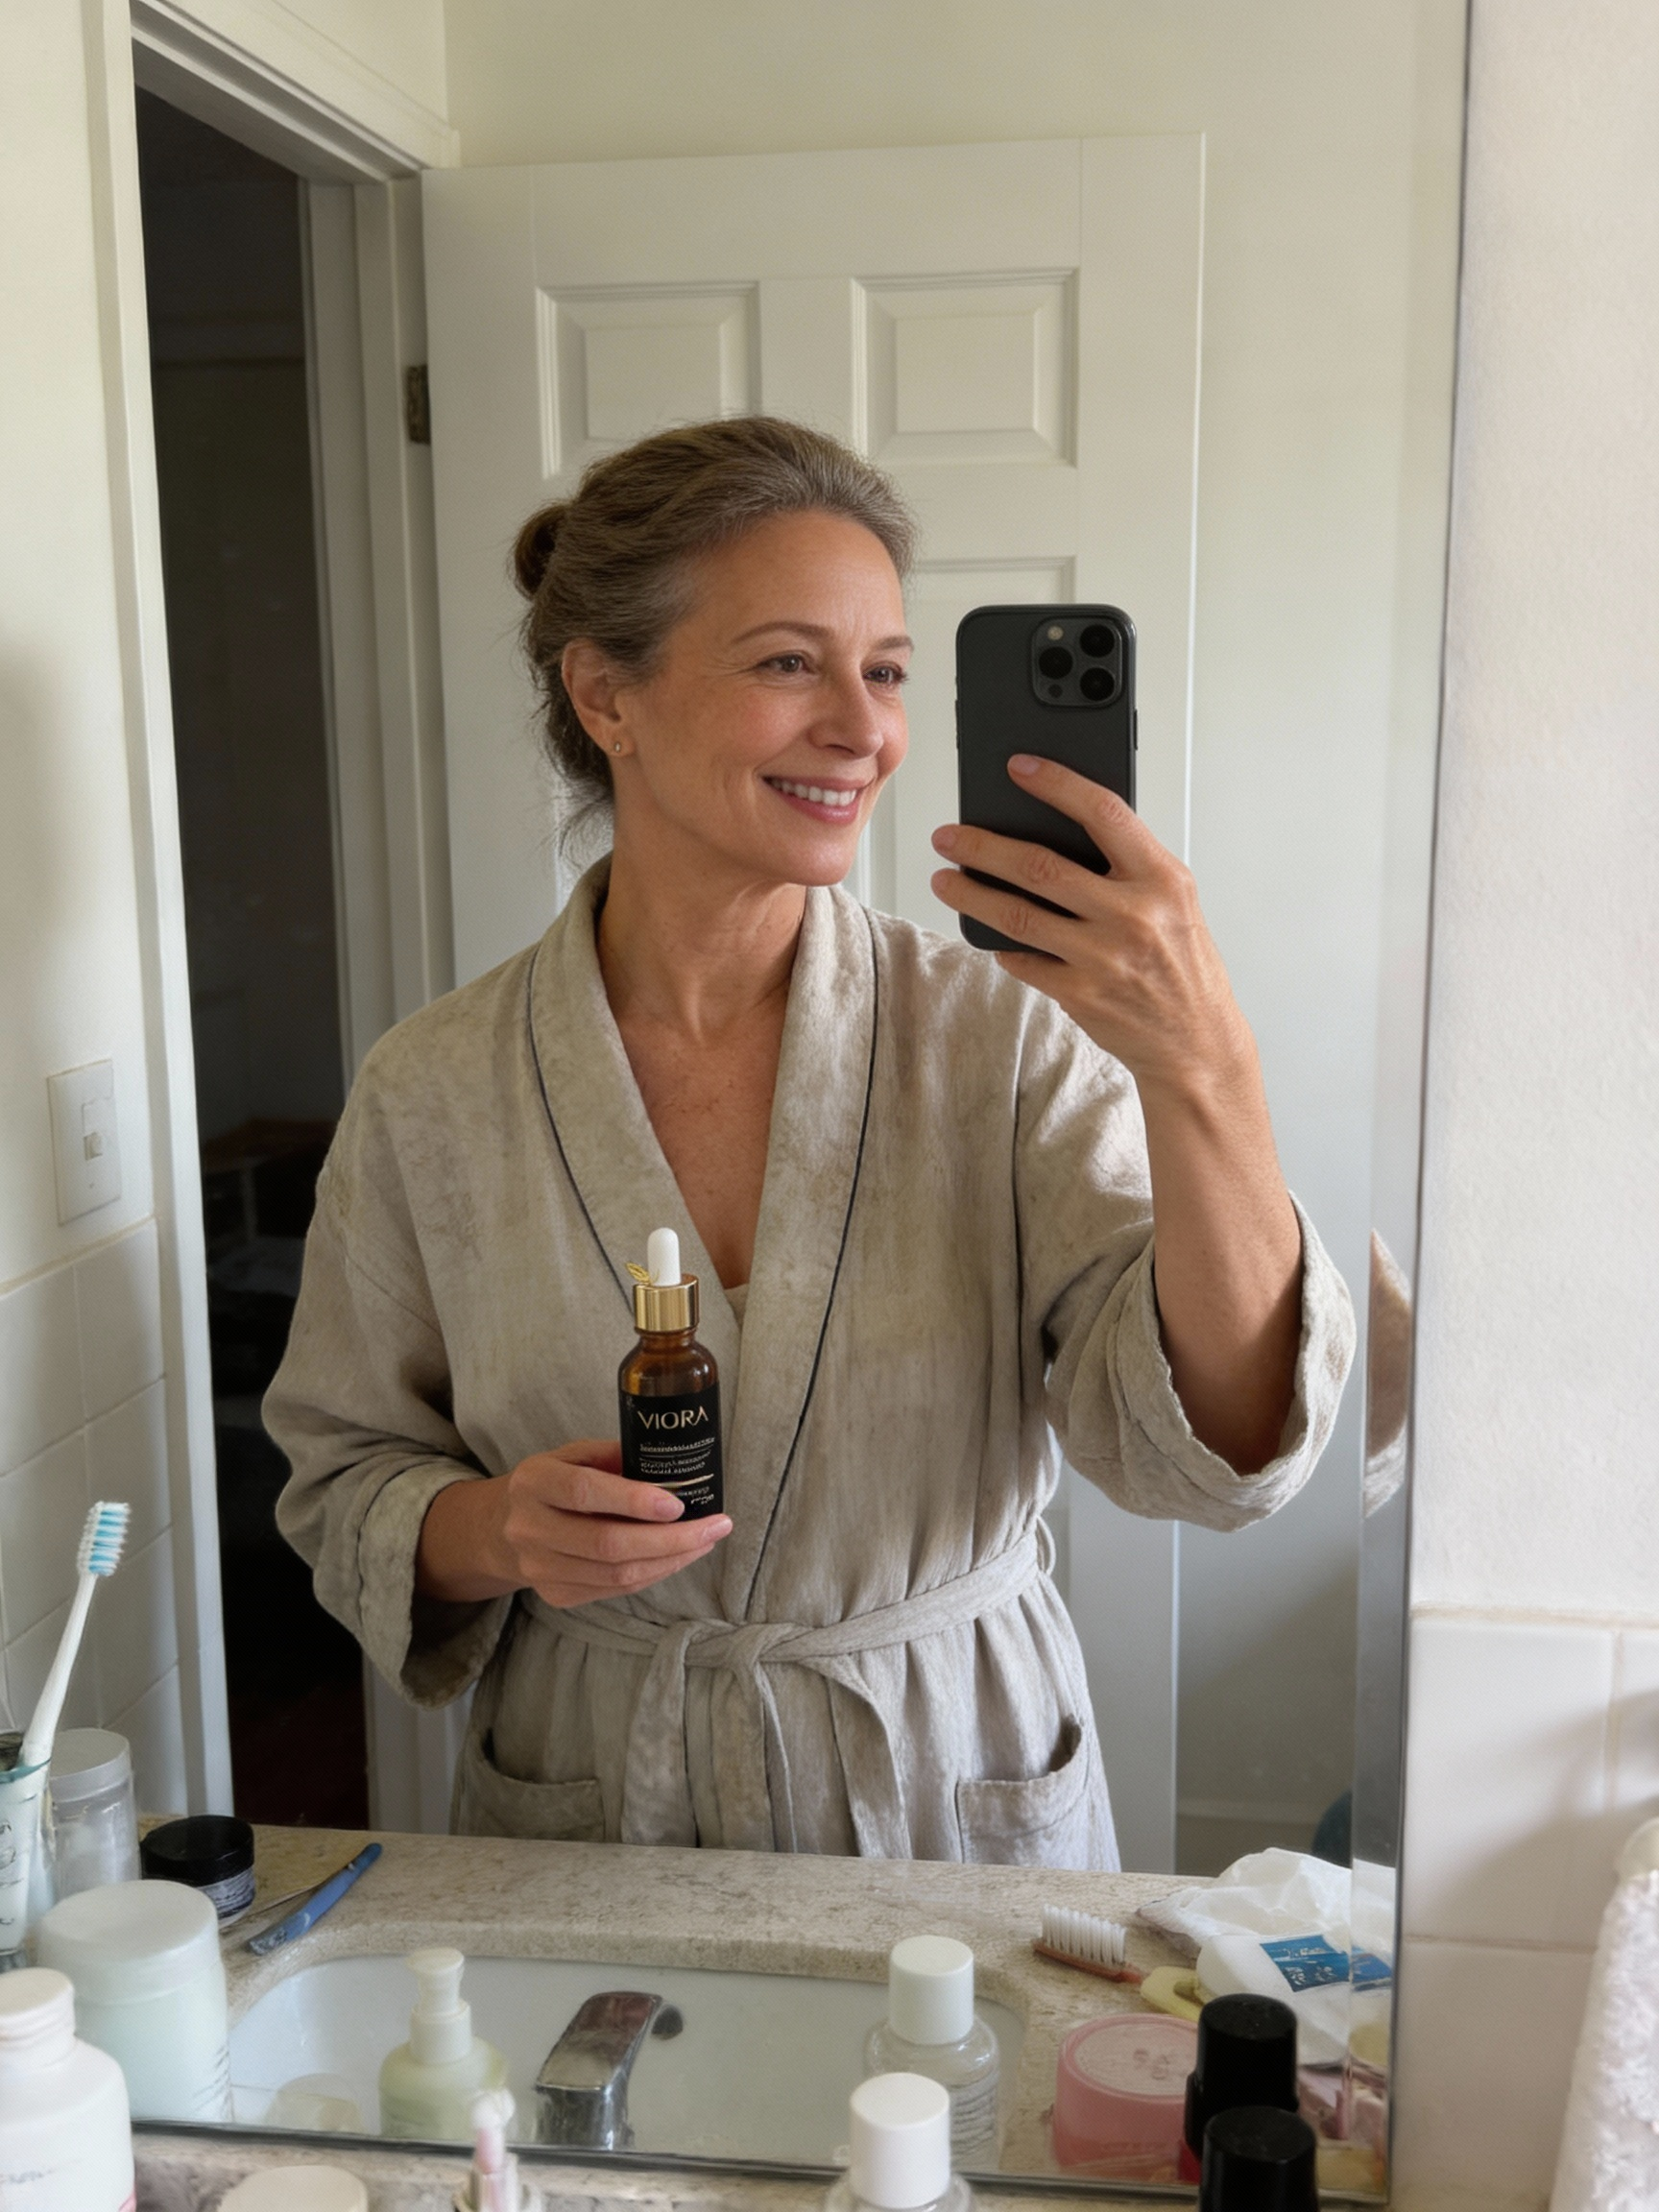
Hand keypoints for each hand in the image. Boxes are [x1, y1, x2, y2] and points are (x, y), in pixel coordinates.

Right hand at [415, 1438, 730, 1608]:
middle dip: (671, 1540)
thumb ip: (613, 1455)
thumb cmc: (551, 1484)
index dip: (633, 1501)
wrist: (500, 1529)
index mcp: (534, 1482)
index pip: (585, 1494)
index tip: (678, 1503)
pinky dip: (654, 1574)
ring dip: (671, 1560)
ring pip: (616, 1575)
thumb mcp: (571, 1454)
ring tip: (706, 1541)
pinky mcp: (556, 1595)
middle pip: (607, 1544)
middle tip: (715, 1527)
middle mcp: (530, 1528)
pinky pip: (615, 1590)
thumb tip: (670, 1467)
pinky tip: (679, 1556)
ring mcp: (540, 1568)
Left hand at [929, 754, 1250, 1103]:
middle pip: (1040, 866)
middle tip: (949, 836)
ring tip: (945, 879)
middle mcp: (1133, 915)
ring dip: (970, 894)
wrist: (1198, 1040)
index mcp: (1161, 879)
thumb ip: (1129, 867)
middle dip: (982, 846)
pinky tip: (987, 932)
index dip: (1057, 783)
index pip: (1104, 813)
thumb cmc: (1182, 962)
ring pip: (1017, 914)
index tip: (1019, 767)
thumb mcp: (1174, 902)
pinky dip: (1000, 944)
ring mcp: (1103, 957)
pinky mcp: (1080, 994)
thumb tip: (1059, 830)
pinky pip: (1022, 960)